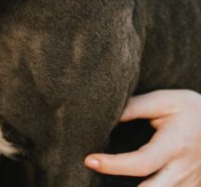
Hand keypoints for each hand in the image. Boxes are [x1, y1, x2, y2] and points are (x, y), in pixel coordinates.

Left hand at [85, 90, 200, 185]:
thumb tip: (103, 116)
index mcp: (175, 146)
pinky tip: (130, 184)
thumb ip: (134, 108)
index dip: (113, 165)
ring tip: (107, 183)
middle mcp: (184, 170)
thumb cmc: (190, 108)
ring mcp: (191, 183)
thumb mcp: (163, 101)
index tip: (90, 160)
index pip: (141, 163)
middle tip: (94, 180)